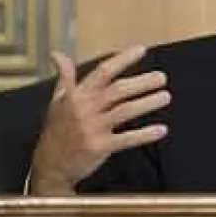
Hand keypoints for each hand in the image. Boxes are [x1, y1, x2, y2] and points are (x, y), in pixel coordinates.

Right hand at [30, 45, 170, 194]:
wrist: (49, 166)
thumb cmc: (56, 130)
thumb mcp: (56, 101)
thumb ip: (64, 77)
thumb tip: (57, 54)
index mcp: (76, 96)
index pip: (102, 72)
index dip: (123, 60)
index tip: (142, 50)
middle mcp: (84, 109)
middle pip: (118, 90)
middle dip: (142, 82)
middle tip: (161, 77)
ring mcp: (92, 129)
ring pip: (124, 111)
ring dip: (147, 103)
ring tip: (165, 97)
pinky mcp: (99, 148)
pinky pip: (126, 139)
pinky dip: (144, 134)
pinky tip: (161, 130)